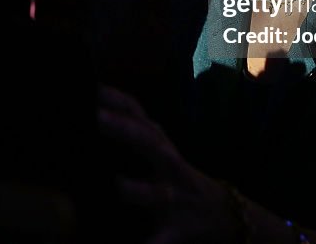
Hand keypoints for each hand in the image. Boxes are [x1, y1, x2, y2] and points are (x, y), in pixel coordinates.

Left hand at [97, 86, 240, 243]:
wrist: (224, 215)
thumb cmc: (178, 177)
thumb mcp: (161, 149)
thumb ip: (135, 129)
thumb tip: (96, 107)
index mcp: (161, 146)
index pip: (140, 115)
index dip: (118, 99)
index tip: (92, 86)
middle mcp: (170, 167)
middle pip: (150, 144)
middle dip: (126, 130)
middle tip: (97, 117)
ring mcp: (175, 199)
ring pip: (158, 193)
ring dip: (139, 190)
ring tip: (119, 186)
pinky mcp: (177, 230)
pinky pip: (162, 240)